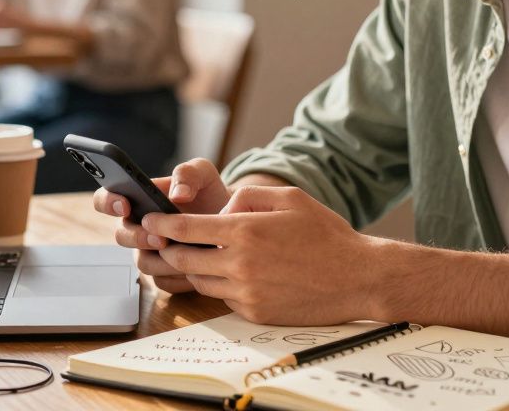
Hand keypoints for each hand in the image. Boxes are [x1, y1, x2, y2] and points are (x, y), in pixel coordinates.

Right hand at [92, 159, 231, 293]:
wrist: (231, 220)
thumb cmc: (208, 194)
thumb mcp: (202, 174)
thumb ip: (188, 174)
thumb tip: (177, 193)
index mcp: (137, 199)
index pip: (106, 199)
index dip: (108, 202)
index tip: (124, 204)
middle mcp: (138, 227)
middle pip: (121, 236)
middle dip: (138, 238)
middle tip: (160, 238)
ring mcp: (149, 252)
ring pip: (142, 262)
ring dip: (162, 260)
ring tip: (185, 254)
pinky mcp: (165, 274)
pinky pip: (162, 281)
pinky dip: (178, 277)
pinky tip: (196, 269)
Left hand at [142, 185, 380, 324]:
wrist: (358, 278)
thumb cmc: (327, 234)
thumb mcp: (290, 198)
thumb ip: (249, 197)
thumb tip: (222, 209)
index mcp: (246, 231)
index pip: (187, 228)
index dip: (162, 224)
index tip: (149, 220)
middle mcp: (240, 264)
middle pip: (184, 259)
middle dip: (167, 249)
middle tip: (158, 241)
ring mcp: (247, 292)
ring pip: (200, 281)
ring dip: (192, 269)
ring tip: (191, 256)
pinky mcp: (255, 312)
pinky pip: (224, 297)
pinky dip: (219, 284)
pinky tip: (229, 274)